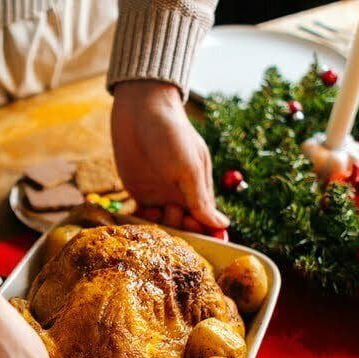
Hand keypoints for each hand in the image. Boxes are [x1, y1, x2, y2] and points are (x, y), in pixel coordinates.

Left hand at [111, 80, 229, 230]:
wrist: (140, 110)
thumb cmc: (172, 134)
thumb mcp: (189, 167)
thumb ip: (201, 199)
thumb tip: (222, 225)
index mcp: (199, 189)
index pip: (205, 221)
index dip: (203, 235)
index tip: (198, 245)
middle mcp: (181, 195)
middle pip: (183, 227)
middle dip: (179, 234)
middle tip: (171, 230)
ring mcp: (159, 195)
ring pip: (162, 225)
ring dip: (159, 231)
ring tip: (154, 225)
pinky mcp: (137, 193)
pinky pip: (141, 216)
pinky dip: (141, 225)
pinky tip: (138, 230)